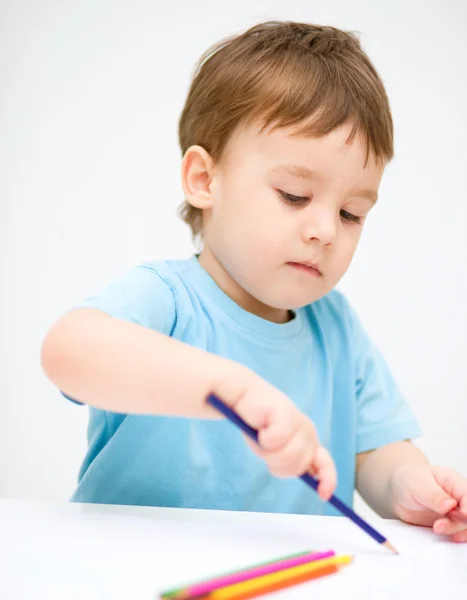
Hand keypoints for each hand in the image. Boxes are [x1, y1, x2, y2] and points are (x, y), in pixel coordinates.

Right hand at [218, 369, 336, 499]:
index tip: (322, 495)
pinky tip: (261, 426)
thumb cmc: (260, 427)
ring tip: (263, 438)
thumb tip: (309, 476)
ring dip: (268, 453)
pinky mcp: (287, 414)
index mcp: (309, 442)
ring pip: (287, 456)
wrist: (245, 399)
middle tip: (266, 450)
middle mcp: (309, 432)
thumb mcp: (275, 451)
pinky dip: (262, 439)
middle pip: (298, 466)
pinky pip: (274, 441)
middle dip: (278, 465)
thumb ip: (291, 462)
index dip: (327, 480)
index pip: (326, 464)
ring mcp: (299, 422)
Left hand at [390, 465, 466, 542]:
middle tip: (439, 525)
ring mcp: (455, 512)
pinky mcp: (450, 524)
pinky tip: (450, 537)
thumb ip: (434, 495)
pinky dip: (455, 536)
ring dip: (454, 530)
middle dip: (459, 522)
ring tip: (436, 528)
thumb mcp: (418, 483)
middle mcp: (458, 497)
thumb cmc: (409, 480)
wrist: (399, 490)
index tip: (462, 514)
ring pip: (465, 525)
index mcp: (454, 482)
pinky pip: (459, 532)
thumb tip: (450, 504)